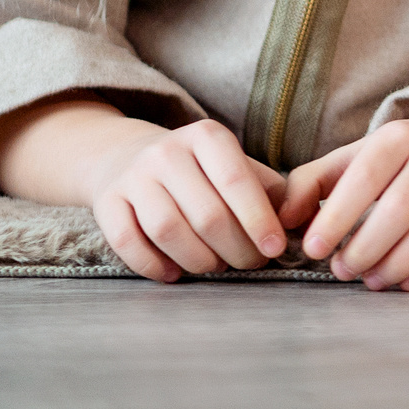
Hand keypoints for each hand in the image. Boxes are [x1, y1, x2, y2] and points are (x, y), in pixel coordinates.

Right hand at [0, 97, 291, 282]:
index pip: (237, 181)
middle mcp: (167, 151)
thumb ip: (270, 190)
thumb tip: (302, 223)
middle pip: (206, 214)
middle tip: (249, 264)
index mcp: (206, 136)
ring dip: (198, 260)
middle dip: (235, 249)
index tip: (274, 249)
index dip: (258, 220)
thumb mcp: (235, 165)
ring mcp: (133, 176)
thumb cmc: (200, 172)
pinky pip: (128, 243)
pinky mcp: (106, 201)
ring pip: (167, 230)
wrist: (127, 156)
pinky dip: (154, 265)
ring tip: (215, 266)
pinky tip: (175, 273)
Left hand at [279, 103, 408, 291]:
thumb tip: (280, 220)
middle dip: (364, 249)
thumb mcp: (362, 154)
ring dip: (394, 264)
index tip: (313, 250)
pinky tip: (404, 281)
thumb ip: (314, 181)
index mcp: (398, 136)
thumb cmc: (408, 154)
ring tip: (370, 280)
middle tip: (341, 272)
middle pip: (398, 211)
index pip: (364, 179)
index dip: (336, 218)